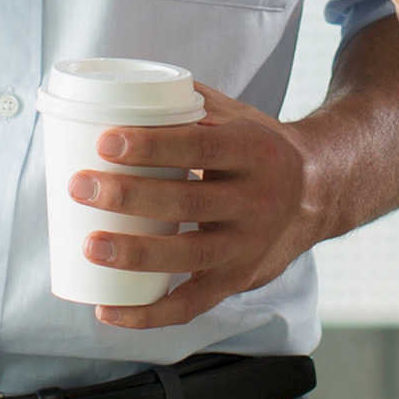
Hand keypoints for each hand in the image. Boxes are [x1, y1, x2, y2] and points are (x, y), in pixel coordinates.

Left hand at [75, 82, 327, 329]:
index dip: (152, 145)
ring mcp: (249, 245)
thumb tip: (119, 84)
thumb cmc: (257, 149)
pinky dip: (149, 314)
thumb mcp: (237, 117)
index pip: (200, 146)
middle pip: (190, 202)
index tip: (104, 141)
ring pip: (191, 255)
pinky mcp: (239, 279)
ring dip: (136, 254)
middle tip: (79, 186)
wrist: (318, 193)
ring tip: (89, 245)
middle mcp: (258, 200)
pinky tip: (107, 311)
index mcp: (253, 150)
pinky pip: (193, 305)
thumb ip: (188, 101)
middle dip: (129, 196)